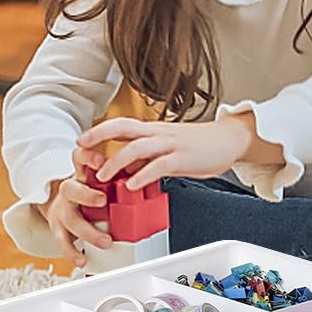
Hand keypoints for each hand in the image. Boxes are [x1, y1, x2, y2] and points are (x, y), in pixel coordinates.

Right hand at [40, 144, 113, 266]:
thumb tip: (149, 170)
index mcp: (83, 174)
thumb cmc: (88, 187)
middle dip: (87, 195)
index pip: (80, 157)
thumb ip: (119, 173)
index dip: (88, 158)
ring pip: (70, 219)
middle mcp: (70, 190)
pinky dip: (72, 253)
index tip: (101, 161)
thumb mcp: (100, 175)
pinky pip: (63, 242)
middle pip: (70, 188)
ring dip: (88, 231)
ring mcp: (63, 210)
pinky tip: (82, 259)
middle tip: (103, 200)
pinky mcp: (59, 228)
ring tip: (105, 241)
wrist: (58, 203)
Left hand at [78, 114, 256, 190]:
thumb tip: (127, 171)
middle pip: (123, 128)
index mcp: (154, 131)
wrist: (230, 139)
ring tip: (103, 177)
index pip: (121, 126)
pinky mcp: (183, 157)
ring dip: (116, 161)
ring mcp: (171, 144)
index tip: (81, 141)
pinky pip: (159, 165)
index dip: (99, 131)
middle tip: (81, 149)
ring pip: (137, 147)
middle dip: (99, 136)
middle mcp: (159, 133)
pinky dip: (143, 175)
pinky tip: (132, 186)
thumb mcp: (169, 150)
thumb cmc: (200, 145)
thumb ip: (147, 159)